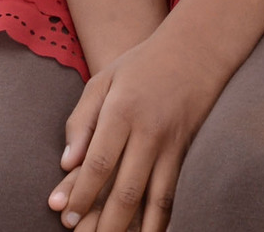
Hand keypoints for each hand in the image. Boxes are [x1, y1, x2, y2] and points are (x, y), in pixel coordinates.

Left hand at [50, 28, 229, 231]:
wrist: (197, 49)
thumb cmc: (142, 64)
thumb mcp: (103, 80)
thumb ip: (81, 121)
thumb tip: (67, 163)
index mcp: (122, 112)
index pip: (99, 163)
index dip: (81, 193)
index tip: (66, 214)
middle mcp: (149, 132)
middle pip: (126, 190)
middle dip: (104, 222)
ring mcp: (173, 145)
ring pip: (154, 199)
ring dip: (136, 230)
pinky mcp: (188, 153)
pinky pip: (175, 193)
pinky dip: (164, 219)